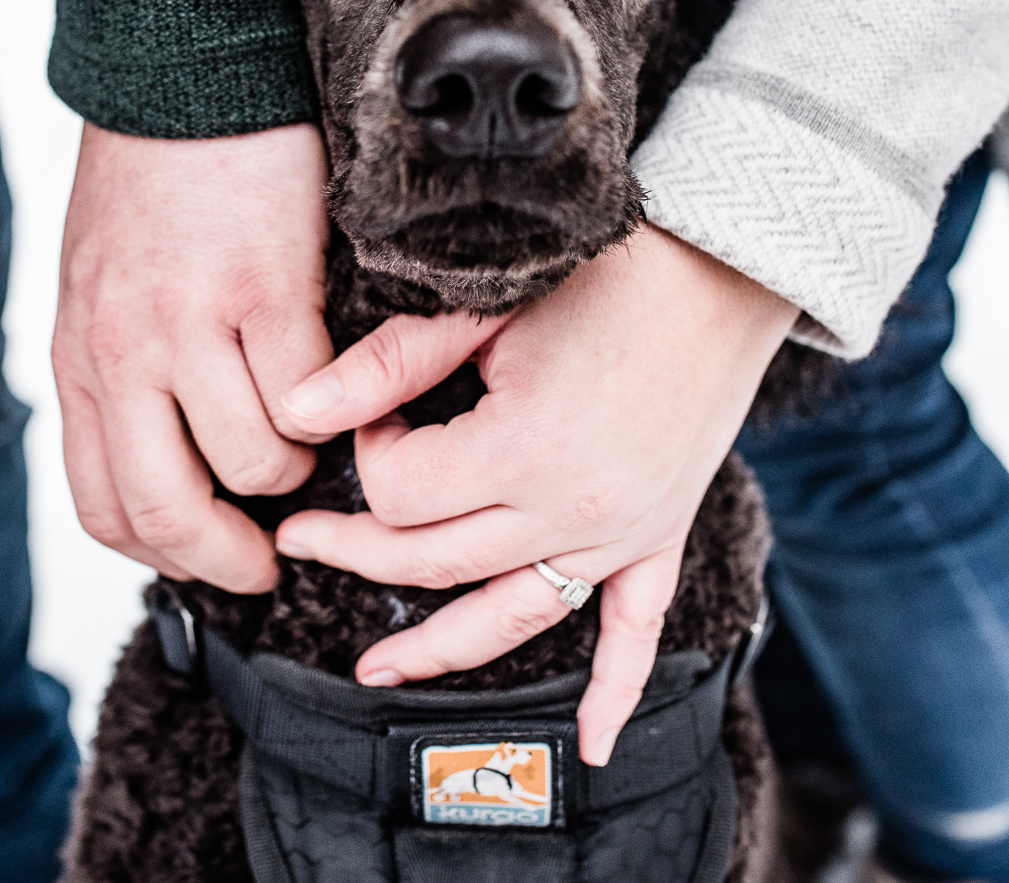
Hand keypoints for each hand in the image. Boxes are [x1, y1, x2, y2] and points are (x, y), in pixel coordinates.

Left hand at [53, 121, 330, 590]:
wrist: (187, 70)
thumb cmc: (154, 172)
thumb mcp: (102, 281)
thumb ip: (124, 363)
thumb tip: (177, 445)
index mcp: (83, 355)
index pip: (106, 504)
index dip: (168, 551)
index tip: (215, 557)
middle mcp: (125, 351)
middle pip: (169, 510)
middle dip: (230, 554)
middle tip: (270, 555)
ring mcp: (192, 323)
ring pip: (253, 463)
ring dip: (294, 463)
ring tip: (314, 428)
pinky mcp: (266, 287)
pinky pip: (307, 395)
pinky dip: (334, 402)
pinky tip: (343, 373)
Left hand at [274, 227, 795, 763]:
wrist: (720, 271)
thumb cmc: (602, 274)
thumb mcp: (486, 307)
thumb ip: (388, 363)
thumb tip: (296, 406)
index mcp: (522, 451)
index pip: (400, 492)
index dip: (367, 451)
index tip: (376, 406)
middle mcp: (571, 512)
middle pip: (433, 563)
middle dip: (357, 549)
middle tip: (304, 538)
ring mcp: (620, 536)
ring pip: (509, 618)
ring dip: (437, 651)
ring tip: (373, 671)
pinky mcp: (658, 536)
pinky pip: (634, 634)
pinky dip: (614, 693)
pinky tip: (590, 745)